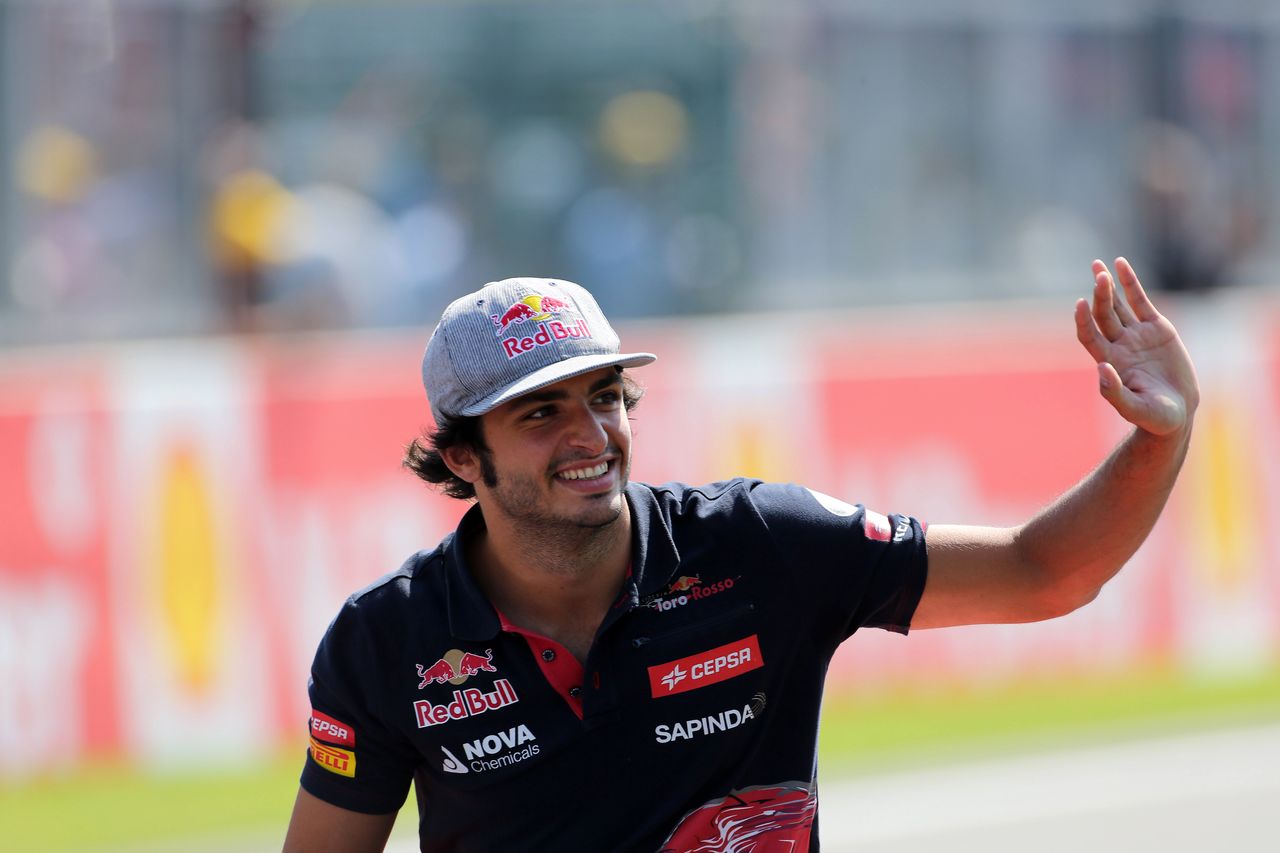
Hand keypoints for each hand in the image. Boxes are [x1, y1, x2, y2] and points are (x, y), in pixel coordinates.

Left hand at [1074, 258, 1199, 436]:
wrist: (1177, 413)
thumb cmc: (1154, 417)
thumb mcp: (1134, 408)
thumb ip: (1114, 392)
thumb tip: (1100, 367)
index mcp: (1109, 361)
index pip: (1088, 335)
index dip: (1083, 320)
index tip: (1080, 304)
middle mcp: (1118, 344)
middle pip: (1103, 315)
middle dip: (1100, 295)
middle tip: (1098, 275)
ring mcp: (1136, 335)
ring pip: (1118, 305)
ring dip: (1108, 286)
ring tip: (1098, 266)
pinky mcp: (1157, 328)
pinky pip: (1140, 301)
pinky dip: (1130, 283)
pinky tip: (1120, 264)